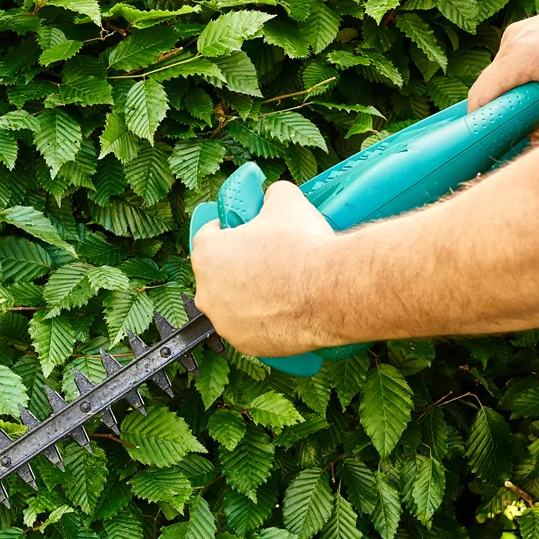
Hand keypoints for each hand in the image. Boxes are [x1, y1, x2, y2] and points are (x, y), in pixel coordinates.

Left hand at [190, 181, 337, 356]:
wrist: (331, 290)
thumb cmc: (303, 246)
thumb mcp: (286, 201)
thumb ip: (271, 195)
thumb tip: (273, 194)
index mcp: (207, 254)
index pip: (207, 237)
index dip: (226, 231)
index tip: (239, 231)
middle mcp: (206, 292)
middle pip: (217, 274)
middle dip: (237, 266)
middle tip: (265, 259)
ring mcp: (224, 322)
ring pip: (232, 305)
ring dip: (248, 296)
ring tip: (279, 286)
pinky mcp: (245, 345)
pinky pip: (250, 329)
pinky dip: (263, 321)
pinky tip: (284, 309)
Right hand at [468, 1, 538, 140]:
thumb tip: (536, 140)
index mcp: (520, 57)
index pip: (480, 96)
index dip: (480, 118)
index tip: (487, 134)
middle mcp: (510, 42)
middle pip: (487, 85)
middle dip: (500, 105)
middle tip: (522, 117)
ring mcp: (514, 34)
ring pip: (497, 73)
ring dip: (511, 89)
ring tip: (538, 94)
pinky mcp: (521, 31)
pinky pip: (507, 60)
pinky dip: (518, 74)